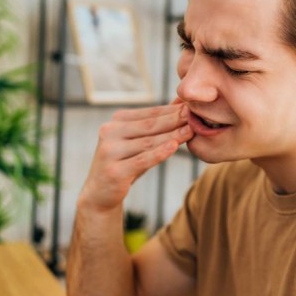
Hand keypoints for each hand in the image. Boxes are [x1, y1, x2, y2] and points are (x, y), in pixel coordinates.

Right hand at [78, 103, 193, 212]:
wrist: (101, 194)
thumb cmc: (126, 163)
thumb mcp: (140, 141)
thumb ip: (158, 122)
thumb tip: (182, 101)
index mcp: (115, 122)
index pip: (149, 114)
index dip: (171, 110)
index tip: (191, 108)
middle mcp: (109, 133)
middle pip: (149, 126)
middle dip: (174, 120)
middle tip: (194, 116)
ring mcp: (110, 151)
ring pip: (148, 142)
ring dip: (172, 136)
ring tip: (191, 130)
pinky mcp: (114, 171)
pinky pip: (142, 160)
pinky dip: (159, 153)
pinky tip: (174, 146)